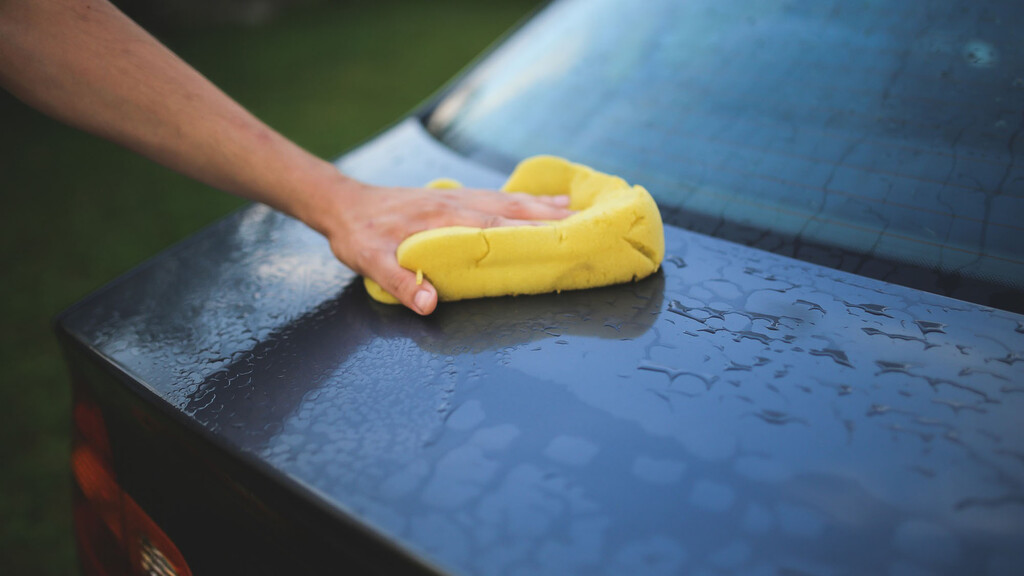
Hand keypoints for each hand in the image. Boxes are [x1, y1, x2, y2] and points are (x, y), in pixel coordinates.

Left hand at [317, 178, 572, 314]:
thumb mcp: (370, 261)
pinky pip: (497, 196)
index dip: (530, 232)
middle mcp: (457, 203)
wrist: (343, 204)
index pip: (495, 226)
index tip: (561, 239)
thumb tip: (431, 305)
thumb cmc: (358, 235)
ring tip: (576, 210)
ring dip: (542, 205)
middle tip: (585, 225)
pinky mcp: (454, 197)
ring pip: (509, 199)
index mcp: (443, 219)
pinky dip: (524, 199)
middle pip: (512, 209)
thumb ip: (400, 282)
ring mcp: (457, 197)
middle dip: (549, 217)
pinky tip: (540, 201)